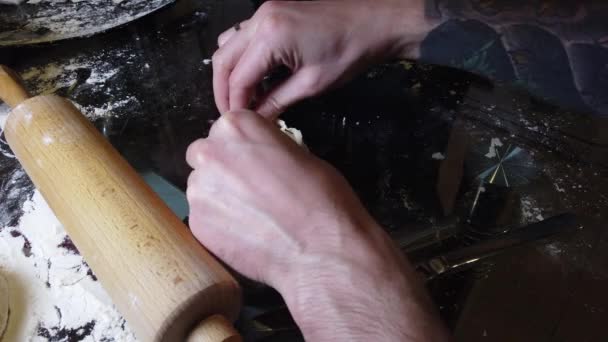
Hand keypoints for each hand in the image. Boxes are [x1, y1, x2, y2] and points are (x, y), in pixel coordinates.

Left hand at [186, 110, 448, 340]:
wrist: (327, 255)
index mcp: (239, 127)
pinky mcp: (199, 224)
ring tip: (255, 215)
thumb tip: (258, 149)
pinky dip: (220, 222)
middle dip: (228, 169)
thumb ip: (271, 147)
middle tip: (256, 192)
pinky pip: (204, 215)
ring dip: (222, 195)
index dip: (244, 148)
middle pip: (208, 153)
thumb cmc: (328, 203)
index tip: (257, 164)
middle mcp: (211, 153)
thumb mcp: (305, 158)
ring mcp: (201, 191)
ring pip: (204, 185)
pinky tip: (249, 232)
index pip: (227, 125)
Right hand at [212, 0, 433, 117]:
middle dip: (224, 90)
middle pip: (224, 58)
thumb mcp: (312, 84)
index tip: (238, 122)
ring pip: (229, 44)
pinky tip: (256, 76)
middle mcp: (262, 18)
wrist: (376, 22)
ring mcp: (266, 11)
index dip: (234, 104)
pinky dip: (243, 57)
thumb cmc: (352, 50)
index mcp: (270, 35)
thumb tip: (257, 117)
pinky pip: (245, 35)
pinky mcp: (273, 11)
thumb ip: (277, 101)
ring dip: (231, 72)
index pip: (238, 77)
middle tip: (233, 114)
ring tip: (243, 97)